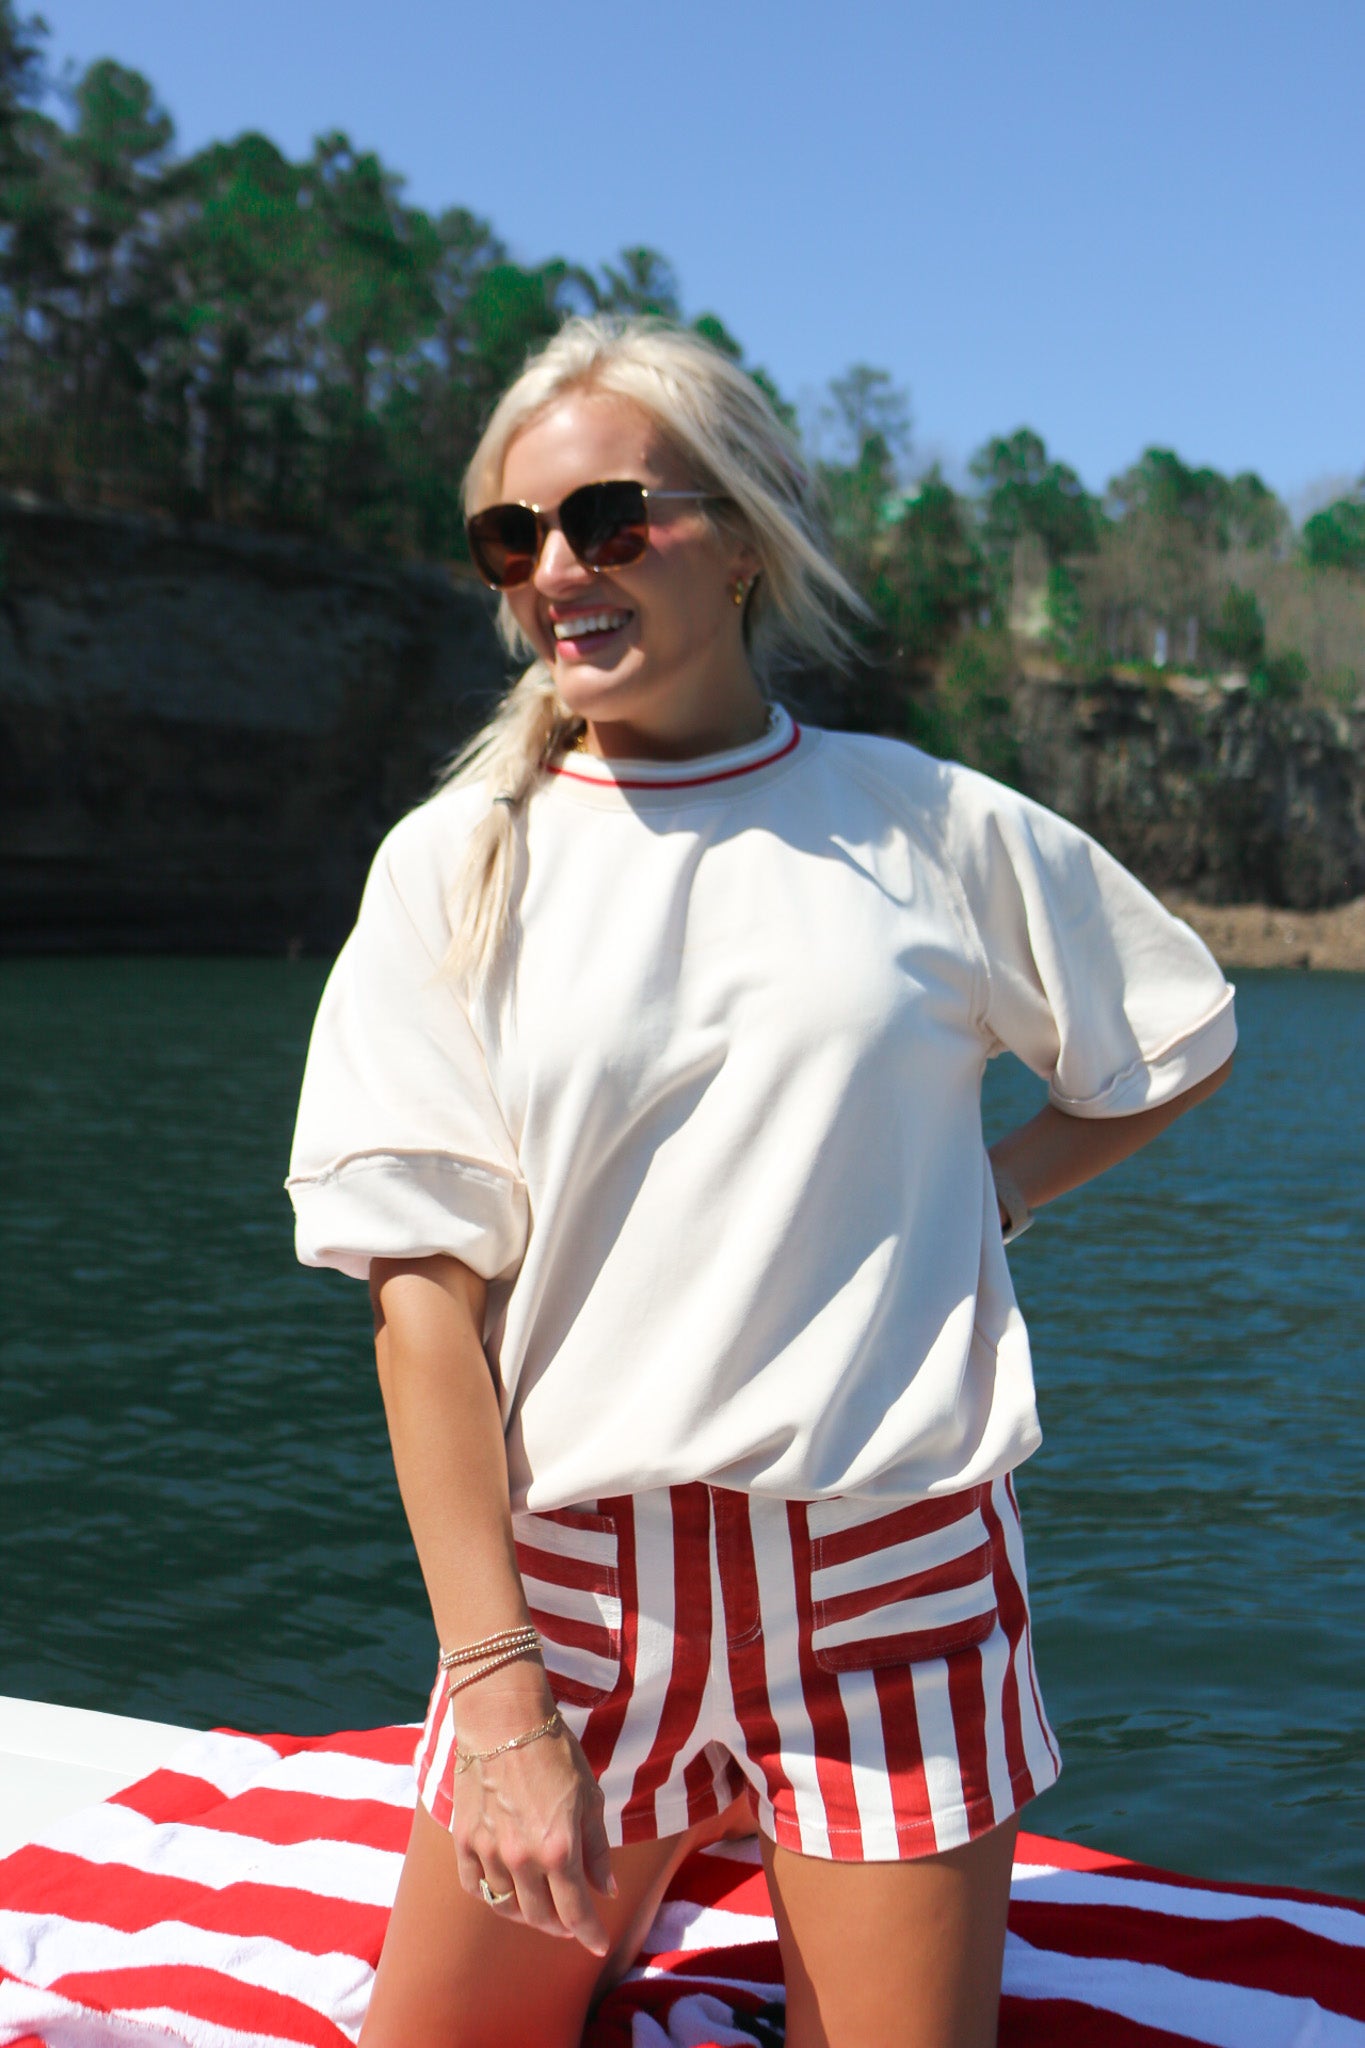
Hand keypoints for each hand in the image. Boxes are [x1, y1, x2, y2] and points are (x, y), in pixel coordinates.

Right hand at [450, 1686, 616, 1952]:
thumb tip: (607, 1890)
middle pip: (540, 1916)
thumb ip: (597, 1848)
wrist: (504, 1719)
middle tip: (571, 1924)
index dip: (590, 1933)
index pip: (576, 1911)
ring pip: (507, 1906)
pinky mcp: (464, 1840)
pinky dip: (493, 1896)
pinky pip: (476, 1886)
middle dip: (561, 1927)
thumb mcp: (590, 1796)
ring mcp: (489, 1851)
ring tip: (540, 1909)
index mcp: (559, 1848)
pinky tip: (505, 1893)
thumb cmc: (554, 1752)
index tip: (599, 1945)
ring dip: (528, 1915)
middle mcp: (522, 1858)